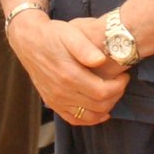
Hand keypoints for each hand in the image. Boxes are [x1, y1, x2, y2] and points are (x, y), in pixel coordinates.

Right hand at [6, 13, 128, 125]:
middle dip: (116, 96)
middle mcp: (62, 92)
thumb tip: (101, 60)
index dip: (119, 86)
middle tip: (121, 82)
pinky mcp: (52, 103)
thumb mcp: (70, 33)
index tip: (124, 75)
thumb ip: (85, 48)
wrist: (29, 41)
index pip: (103, 92)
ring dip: (105, 108)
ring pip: (88, 116)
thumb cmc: (53, 34)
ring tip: (112, 94)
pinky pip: (74, 119)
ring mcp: (56, 100)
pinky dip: (89, 119)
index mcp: (69, 75)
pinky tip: (99, 111)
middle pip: (99, 106)